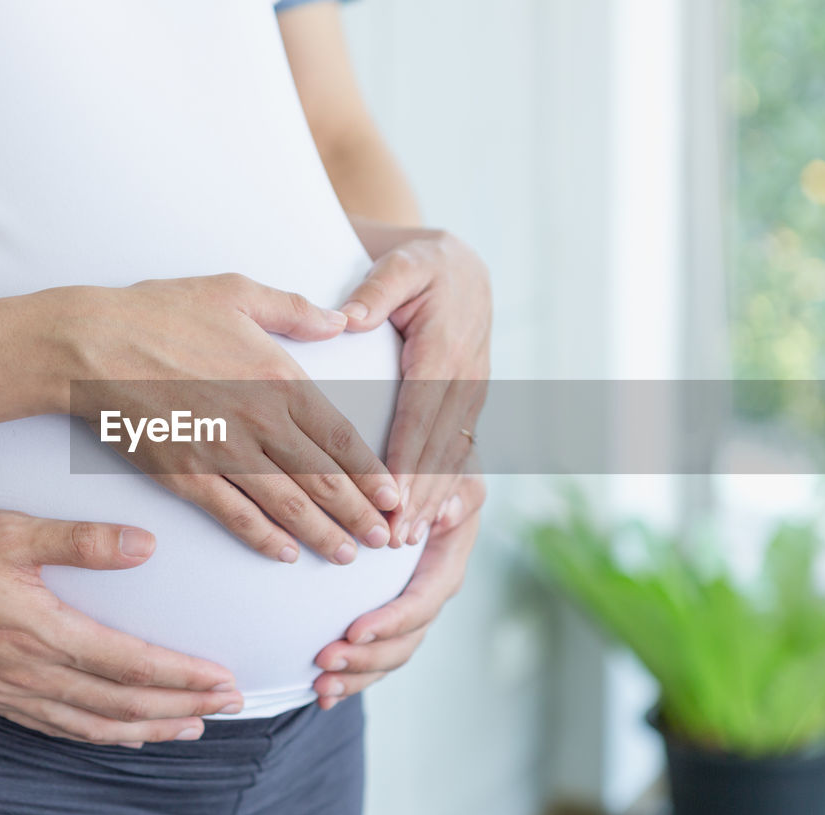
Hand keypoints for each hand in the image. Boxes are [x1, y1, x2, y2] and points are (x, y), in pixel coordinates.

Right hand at [0, 452, 243, 747]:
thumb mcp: (9, 529)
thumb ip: (81, 539)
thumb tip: (146, 546)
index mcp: (40, 631)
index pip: (130, 664)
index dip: (182, 677)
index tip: (224, 680)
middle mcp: (25, 672)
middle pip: (119, 703)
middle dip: (178, 708)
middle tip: (227, 707)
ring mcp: (2, 691)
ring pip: (87, 723)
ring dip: (142, 729)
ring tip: (186, 730)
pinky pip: (50, 726)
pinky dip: (91, 734)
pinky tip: (112, 733)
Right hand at [69, 274, 400, 564]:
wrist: (90, 344)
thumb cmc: (161, 311)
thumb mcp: (235, 290)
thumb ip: (294, 310)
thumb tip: (341, 320)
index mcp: (279, 377)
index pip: (341, 437)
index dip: (372, 474)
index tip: (394, 497)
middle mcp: (258, 420)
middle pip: (323, 479)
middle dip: (359, 514)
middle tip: (385, 540)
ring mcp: (221, 452)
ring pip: (286, 504)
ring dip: (322, 533)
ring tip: (347, 555)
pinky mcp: (185, 474)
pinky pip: (234, 514)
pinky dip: (263, 538)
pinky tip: (285, 553)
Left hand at [311, 475, 485, 707]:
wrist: (428, 462)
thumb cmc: (434, 460)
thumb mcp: (443, 468)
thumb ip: (431, 492)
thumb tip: (407, 529)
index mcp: (447, 560)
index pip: (423, 600)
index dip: (392, 620)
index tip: (355, 629)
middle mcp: (432, 590)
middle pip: (407, 639)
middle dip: (368, 657)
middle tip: (326, 661)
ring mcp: (412, 605)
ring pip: (391, 655)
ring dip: (357, 675)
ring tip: (321, 687)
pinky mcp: (390, 612)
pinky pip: (377, 652)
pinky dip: (353, 675)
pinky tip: (323, 693)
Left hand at [342, 220, 490, 545]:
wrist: (462, 264)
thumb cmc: (422, 265)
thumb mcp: (401, 264)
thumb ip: (377, 289)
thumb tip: (351, 319)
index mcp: (446, 350)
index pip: (420, 416)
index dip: (405, 461)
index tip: (387, 499)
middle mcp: (466, 379)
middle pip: (438, 448)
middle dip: (417, 497)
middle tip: (392, 540)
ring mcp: (473, 394)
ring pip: (451, 456)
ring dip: (431, 501)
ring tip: (404, 541)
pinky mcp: (470, 404)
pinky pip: (458, 450)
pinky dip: (443, 486)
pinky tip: (428, 518)